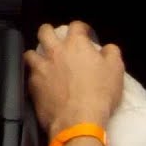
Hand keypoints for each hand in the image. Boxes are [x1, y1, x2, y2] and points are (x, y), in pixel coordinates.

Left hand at [24, 21, 124, 136]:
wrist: (78, 120)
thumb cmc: (99, 94)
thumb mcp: (116, 70)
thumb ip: (111, 53)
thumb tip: (107, 48)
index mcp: (76, 45)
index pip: (76, 26)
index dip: (81, 28)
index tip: (84, 33)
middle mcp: (55, 52)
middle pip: (45, 31)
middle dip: (49, 32)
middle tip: (55, 39)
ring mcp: (41, 68)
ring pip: (30, 53)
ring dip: (36, 55)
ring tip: (42, 61)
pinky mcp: (33, 85)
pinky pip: (29, 75)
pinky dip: (34, 77)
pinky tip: (40, 83)